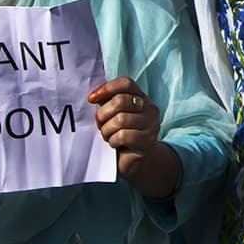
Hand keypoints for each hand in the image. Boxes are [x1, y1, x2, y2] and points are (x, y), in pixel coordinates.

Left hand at [89, 76, 179, 199]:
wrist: (135, 161)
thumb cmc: (121, 134)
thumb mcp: (114, 114)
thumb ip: (107, 103)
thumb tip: (93, 97)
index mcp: (141, 97)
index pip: (126, 83)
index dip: (107, 88)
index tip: (91, 99)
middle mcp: (150, 108)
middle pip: (120, 101)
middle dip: (103, 114)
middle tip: (99, 124)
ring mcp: (151, 124)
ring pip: (120, 119)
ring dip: (107, 130)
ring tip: (107, 135)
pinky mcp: (148, 140)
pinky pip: (123, 136)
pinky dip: (113, 141)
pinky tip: (114, 144)